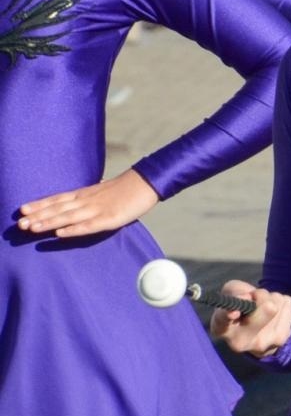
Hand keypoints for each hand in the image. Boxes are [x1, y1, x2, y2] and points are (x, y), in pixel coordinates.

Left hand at [16, 169, 157, 235]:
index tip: (22, 209)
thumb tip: (75, 202)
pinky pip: (88, 225)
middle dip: (38, 216)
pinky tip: (60, 233)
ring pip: (69, 217)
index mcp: (86, 193)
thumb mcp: (103, 191)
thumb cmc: (126, 189)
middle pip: (59, 208)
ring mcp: (98, 209)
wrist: (147, 182)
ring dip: (49, 222)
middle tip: (19, 224)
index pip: (58, 199)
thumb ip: (88, 198)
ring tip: (32, 228)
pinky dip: (73, 229)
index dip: (40, 204)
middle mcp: (87, 200)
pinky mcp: (110, 218)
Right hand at [210, 280, 290, 358]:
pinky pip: (287, 302)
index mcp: (222, 330)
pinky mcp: (283, 337)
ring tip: (261, 306)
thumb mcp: (230, 294)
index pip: (224, 321)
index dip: (229, 315)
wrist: (255, 331)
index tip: (233, 312)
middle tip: (254, 296)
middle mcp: (242, 342)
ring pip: (277, 302)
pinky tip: (272, 312)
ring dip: (270, 297)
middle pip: (267, 309)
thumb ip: (235, 292)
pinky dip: (281, 301)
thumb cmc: (238, 307)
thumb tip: (249, 298)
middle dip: (262, 295)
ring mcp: (265, 342)